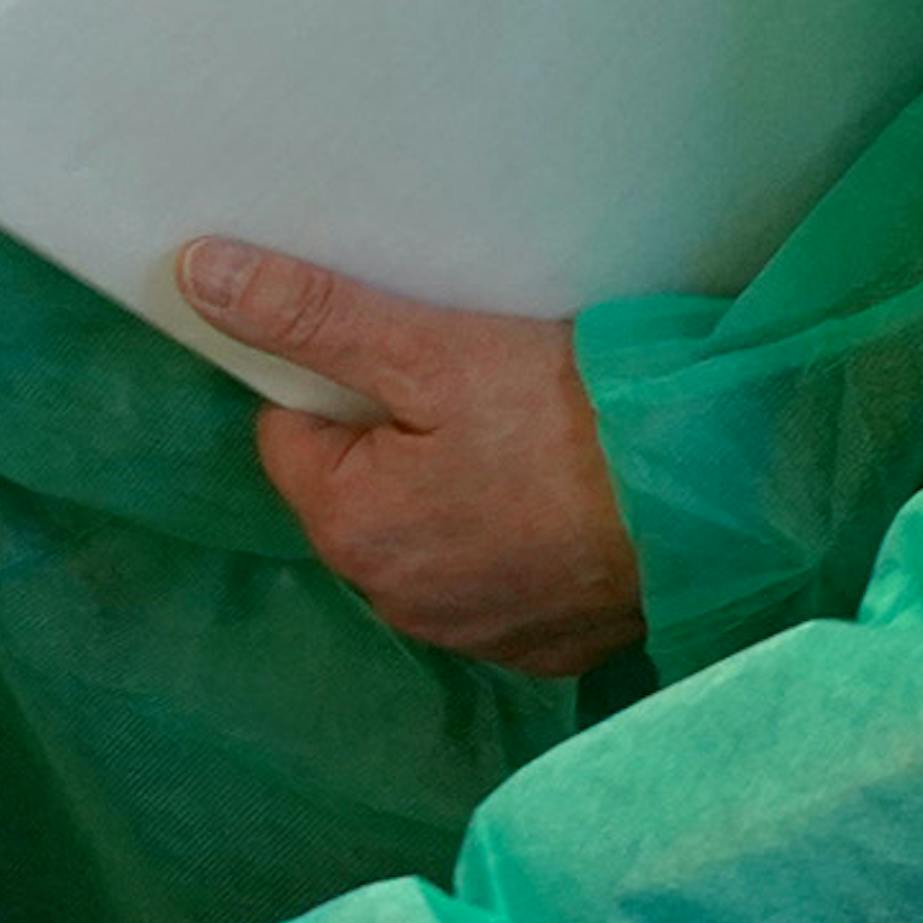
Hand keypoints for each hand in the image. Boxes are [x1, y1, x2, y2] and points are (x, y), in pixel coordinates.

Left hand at [181, 238, 641, 675]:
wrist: (722, 495)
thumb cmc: (572, 417)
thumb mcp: (430, 346)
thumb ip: (312, 316)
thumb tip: (200, 276)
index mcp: (352, 532)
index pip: (294, 438)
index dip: (342, 386)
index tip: (408, 360)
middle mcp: (400, 604)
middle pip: (359, 493)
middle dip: (397, 442)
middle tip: (477, 393)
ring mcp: (477, 635)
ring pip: (428, 538)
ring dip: (456, 493)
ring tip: (527, 442)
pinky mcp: (545, 646)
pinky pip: (497, 579)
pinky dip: (515, 539)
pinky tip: (560, 499)